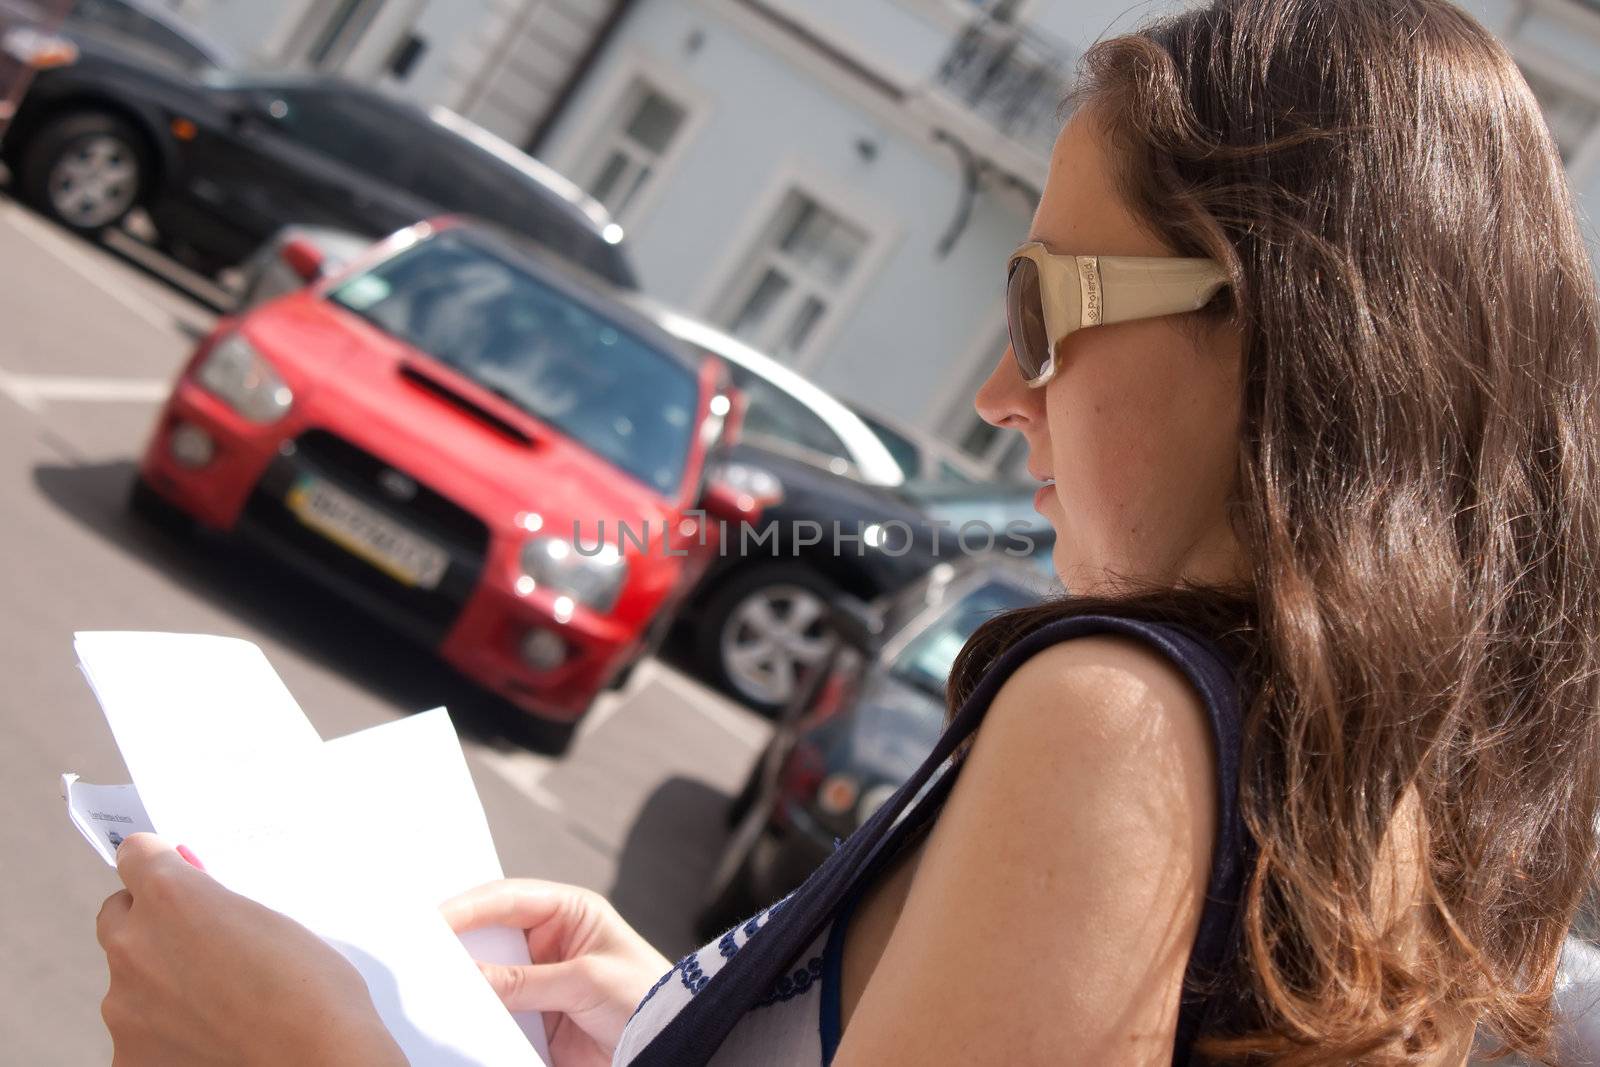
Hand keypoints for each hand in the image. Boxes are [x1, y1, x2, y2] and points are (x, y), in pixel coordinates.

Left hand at [96, 834, 404, 1066]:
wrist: (316, 1060)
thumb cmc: (311, 989)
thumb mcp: (271, 919)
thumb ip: (218, 904)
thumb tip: (198, 899)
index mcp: (172, 895)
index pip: (135, 854)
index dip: (157, 862)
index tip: (170, 870)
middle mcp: (135, 943)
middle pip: (119, 915)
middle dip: (150, 921)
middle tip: (199, 942)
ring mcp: (124, 1006)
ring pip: (130, 978)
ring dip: (161, 981)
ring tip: (219, 1002)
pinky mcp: (127, 1056)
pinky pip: (138, 1031)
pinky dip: (164, 1032)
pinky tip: (210, 1036)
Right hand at [442, 879, 671, 1066]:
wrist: (671, 1046)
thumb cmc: (646, 996)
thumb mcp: (584, 981)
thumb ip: (524, 981)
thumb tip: (467, 974)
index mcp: (570, 911)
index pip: (508, 898)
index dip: (468, 907)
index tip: (431, 922)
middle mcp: (550, 939)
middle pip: (490, 933)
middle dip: (457, 942)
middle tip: (418, 953)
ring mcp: (540, 978)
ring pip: (488, 973)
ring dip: (464, 979)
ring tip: (429, 985)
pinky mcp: (534, 1015)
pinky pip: (496, 1009)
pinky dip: (476, 1012)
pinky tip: (456, 1015)